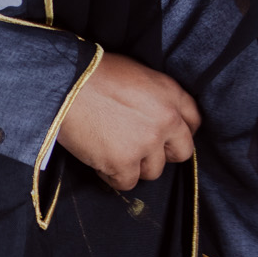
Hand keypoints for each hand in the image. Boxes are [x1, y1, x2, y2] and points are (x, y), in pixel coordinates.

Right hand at [58, 52, 199, 191]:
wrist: (64, 84)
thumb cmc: (93, 74)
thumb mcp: (137, 73)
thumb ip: (155, 97)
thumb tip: (155, 116)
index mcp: (170, 94)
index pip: (193, 121)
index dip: (178, 133)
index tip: (165, 138)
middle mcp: (165, 120)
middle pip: (181, 152)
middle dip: (162, 153)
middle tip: (139, 149)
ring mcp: (146, 143)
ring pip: (153, 171)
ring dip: (134, 165)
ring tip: (112, 150)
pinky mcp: (123, 162)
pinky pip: (126, 183)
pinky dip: (112, 176)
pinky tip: (99, 160)